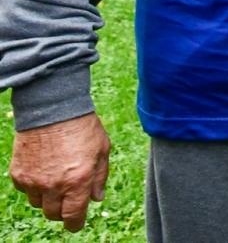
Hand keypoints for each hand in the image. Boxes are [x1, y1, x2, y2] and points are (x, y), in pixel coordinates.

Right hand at [8, 112, 110, 231]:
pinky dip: (33, 186)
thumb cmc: (82, 127)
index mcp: (78, 181)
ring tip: (57, 179)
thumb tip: (96, 198)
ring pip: (38, 204)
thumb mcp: (102, 149)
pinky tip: (43, 170)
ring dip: (48, 198)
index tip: (76, 223)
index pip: (73, 217)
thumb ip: (100, 176)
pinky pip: (25, 190)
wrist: (53, 109)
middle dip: (63, 210)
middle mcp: (54, 186)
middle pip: (54, 214)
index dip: (75, 224)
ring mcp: (33, 181)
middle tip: (69, 198)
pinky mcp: (18, 174)